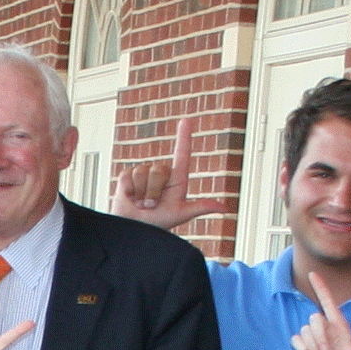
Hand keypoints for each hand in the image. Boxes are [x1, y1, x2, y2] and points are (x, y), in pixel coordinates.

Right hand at [108, 118, 230, 229]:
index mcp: (176, 179)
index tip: (186, 120)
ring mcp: (143, 173)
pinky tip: (130, 198)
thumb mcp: (180, 214)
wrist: (134, 229)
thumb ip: (200, 207)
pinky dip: (130, 191)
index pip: (182, 154)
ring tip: (141, 204)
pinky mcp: (126, 176)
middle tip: (152, 205)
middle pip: (159, 170)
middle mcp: (160, 173)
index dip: (184, 137)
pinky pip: (129, 176)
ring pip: (143, 173)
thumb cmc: (158, 222)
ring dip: (142, 194)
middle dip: (154, 191)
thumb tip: (224, 208)